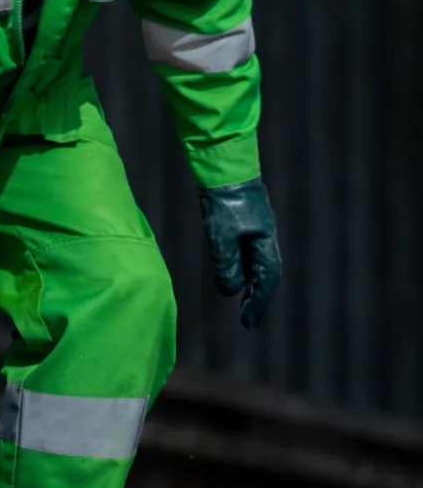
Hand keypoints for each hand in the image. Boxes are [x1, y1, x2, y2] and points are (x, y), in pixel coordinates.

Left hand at [200, 176, 281, 329]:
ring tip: (242, 301)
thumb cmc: (224, 200)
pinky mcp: (247, 221)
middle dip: (258, 297)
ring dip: (252, 285)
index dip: (259, 303)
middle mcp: (266, 236)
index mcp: (264, 241)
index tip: (247, 322)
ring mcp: (258, 228)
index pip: (267, 279)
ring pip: (259, 263)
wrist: (225, 165)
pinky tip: (235, 274)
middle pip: (266, 274)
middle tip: (247, 317)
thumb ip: (226, 265)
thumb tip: (231, 291)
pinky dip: (245, 269)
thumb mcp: (221, 237)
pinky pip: (250, 252)